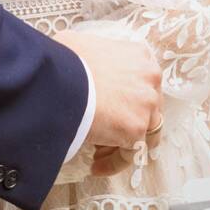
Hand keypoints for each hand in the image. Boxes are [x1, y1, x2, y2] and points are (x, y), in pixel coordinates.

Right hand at [53, 29, 161, 152]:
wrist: (59, 79)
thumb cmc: (63, 59)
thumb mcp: (77, 43)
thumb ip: (90, 52)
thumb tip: (77, 61)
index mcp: (138, 55)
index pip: (140, 82)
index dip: (124, 98)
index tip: (107, 109)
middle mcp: (150, 78)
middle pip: (146, 107)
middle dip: (125, 121)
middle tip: (102, 132)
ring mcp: (147, 104)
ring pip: (144, 132)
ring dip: (122, 143)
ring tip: (97, 153)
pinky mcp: (137, 128)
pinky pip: (131, 153)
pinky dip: (114, 162)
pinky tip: (96, 166)